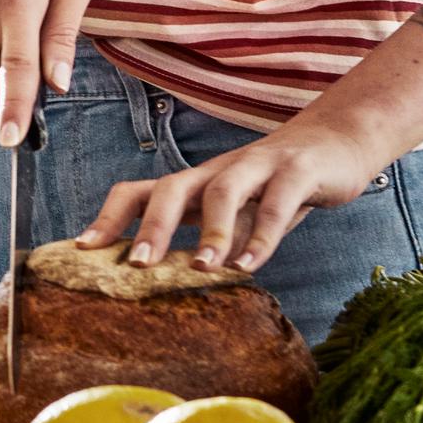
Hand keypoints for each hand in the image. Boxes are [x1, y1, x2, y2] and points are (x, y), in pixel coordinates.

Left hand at [80, 117, 388, 275]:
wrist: (339, 140)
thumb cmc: (278, 185)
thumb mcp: (239, 212)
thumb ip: (212, 238)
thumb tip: (177, 282)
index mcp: (195, 182)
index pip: (139, 191)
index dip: (109, 217)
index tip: (83, 249)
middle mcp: (217, 170)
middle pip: (172, 188)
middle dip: (151, 226)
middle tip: (137, 265)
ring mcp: (258, 165)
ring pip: (223, 191)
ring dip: (209, 231)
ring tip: (201, 268)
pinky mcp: (298, 170)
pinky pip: (277, 201)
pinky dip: (263, 234)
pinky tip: (252, 265)